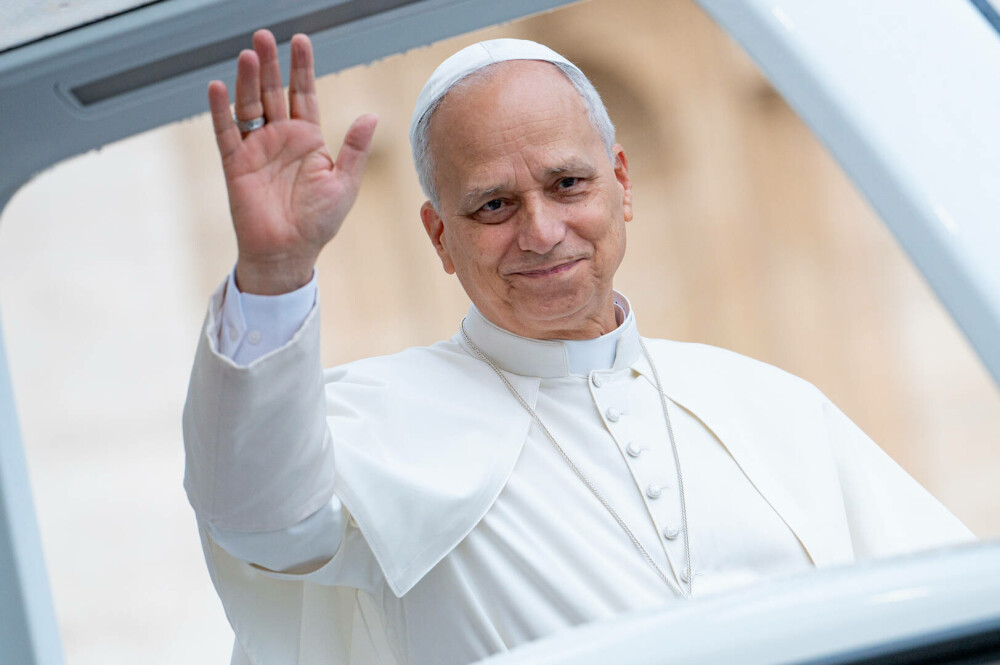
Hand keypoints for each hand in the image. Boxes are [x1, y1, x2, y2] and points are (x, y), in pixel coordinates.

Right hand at [207, 30, 376, 293]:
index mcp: (307, 140)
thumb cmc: (318, 222)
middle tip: (264, 36)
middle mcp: (280, 139)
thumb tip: (372, 116)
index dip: (301, 68)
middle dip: (269, 64)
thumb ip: (354, 148)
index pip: (302, 94)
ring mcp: (256, 149)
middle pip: (271, 92)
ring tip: (248, 55)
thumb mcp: (344, 182)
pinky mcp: (236, 165)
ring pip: (249, 106)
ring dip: (246, 80)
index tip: (300, 41)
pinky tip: (219, 87)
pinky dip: (221, 111)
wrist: (289, 253)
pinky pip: (226, 133)